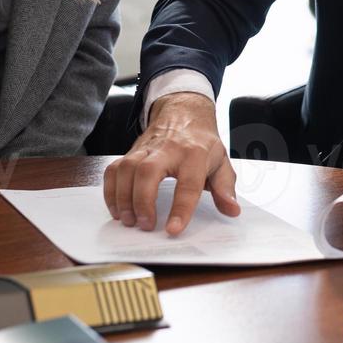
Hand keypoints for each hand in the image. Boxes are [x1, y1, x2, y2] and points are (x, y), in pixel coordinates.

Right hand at [103, 92, 239, 235]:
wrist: (183, 113)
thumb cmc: (202, 142)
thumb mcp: (221, 161)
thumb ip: (225, 187)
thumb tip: (232, 210)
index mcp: (195, 154)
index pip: (188, 183)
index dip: (181, 208)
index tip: (173, 229)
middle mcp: (167, 150)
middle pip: (147, 172)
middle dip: (143, 201)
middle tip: (145, 225)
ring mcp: (145, 149)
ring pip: (126, 170)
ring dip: (124, 198)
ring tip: (129, 221)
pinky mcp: (130, 152)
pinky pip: (113, 169)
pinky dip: (111, 191)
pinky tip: (118, 209)